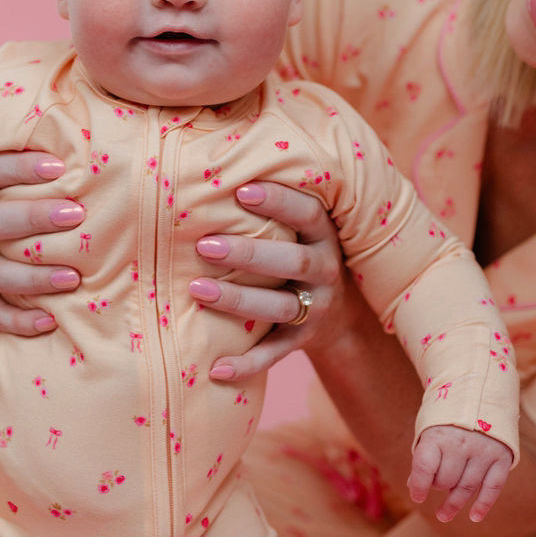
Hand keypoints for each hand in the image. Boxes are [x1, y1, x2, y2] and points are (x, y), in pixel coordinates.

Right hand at [0, 151, 83, 334]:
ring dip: (28, 275)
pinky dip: (15, 318)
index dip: (19, 167)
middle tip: (76, 216)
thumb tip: (126, 114)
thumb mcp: (60, 170)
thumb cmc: (56, 196)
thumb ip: (76, 151)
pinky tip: (49, 322)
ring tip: (71, 278)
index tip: (61, 168)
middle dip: (32, 218)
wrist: (30, 241)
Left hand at [188, 182, 348, 381]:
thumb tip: (209, 167)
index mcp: (324, 235)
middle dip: (248, 253)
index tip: (241, 191)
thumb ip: (270, 205)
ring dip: (238, 300)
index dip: (278, 202)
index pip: (307, 214)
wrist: (337, 312)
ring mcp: (316, 308)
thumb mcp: (299, 227)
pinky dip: (247, 364)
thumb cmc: (297, 250)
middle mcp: (325, 270)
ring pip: (279, 307)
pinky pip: (275, 354)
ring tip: (197, 289)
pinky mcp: (303, 340)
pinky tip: (215, 369)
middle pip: (291, 261)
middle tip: (205, 244)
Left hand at [407, 425, 512, 523]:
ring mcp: (483, 451)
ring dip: (455, 503)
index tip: (417, 497)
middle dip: (439, 487)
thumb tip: (414, 486)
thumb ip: (424, 457)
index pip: (425, 467)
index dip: (419, 486)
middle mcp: (461, 443)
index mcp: (438, 434)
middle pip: (447, 480)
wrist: (480, 391)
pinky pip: (493, 487)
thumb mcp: (429, 429)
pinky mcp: (502, 457)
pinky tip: (474, 516)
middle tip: (437, 487)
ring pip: (467, 486)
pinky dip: (483, 504)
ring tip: (444, 515)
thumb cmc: (447, 417)